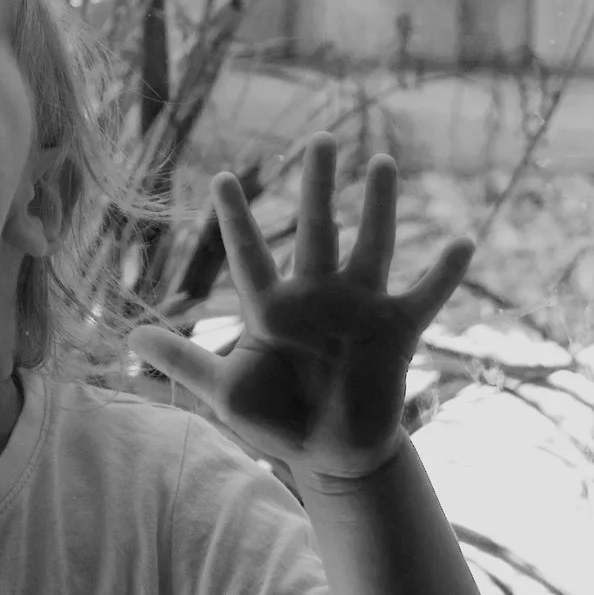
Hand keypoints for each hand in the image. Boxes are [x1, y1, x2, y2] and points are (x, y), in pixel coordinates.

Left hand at [127, 138, 473, 489]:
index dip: (236, 219)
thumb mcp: (224, 392)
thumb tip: (129, 337)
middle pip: (316, 229)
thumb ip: (183, 361)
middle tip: (321, 139)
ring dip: (379, 207)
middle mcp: (317, 295)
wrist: (331, 456)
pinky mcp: (395, 332)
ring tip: (382, 162)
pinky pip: (425, 296)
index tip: (221, 177)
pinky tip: (464, 241)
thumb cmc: (276, 417)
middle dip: (318, 185)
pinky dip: (444, 273)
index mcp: (272, 306)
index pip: (249, 253)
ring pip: (371, 245)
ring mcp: (359, 309)